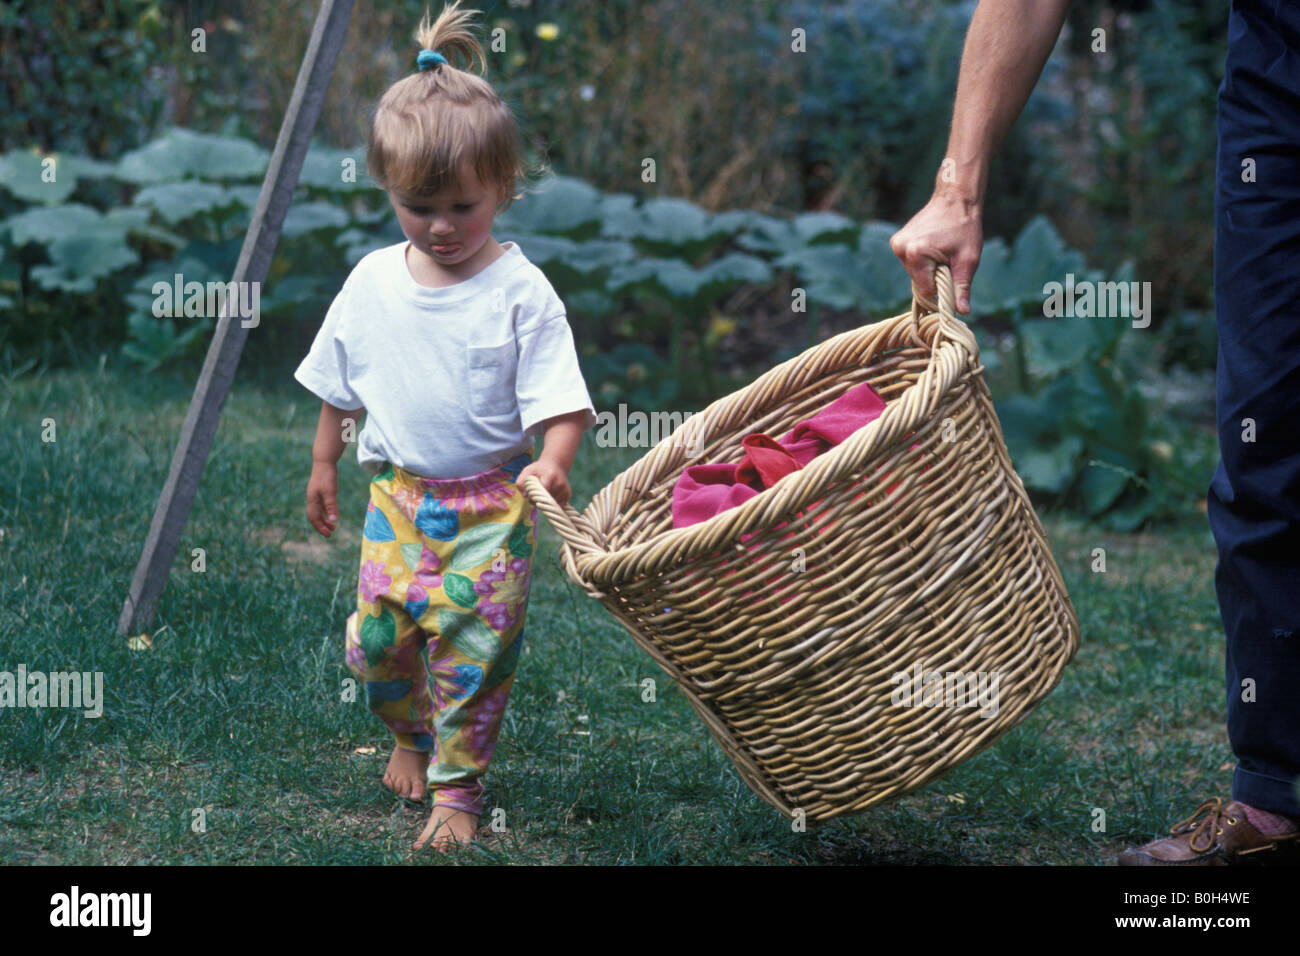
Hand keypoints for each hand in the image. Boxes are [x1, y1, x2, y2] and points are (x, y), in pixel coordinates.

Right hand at [306, 461, 339, 536]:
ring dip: (324, 520)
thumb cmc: (327, 476)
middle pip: (314, 517)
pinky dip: (325, 512)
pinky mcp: (319, 491)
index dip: (320, 527)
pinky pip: (320, 506)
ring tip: (333, 526)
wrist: (324, 462)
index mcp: (312, 501)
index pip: (314, 518)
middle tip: (330, 533)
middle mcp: (312, 499)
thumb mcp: (330, 492)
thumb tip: (333, 520)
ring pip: (317, 511)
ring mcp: (315, 495)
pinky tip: (331, 514)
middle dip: (321, 526)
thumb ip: (331, 506)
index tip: (328, 534)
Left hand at [515, 458, 570, 507]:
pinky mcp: (567, 495)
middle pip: (546, 500)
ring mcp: (564, 490)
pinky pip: (556, 505)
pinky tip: (548, 497)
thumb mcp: (528, 471)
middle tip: (533, 497)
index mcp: (550, 476)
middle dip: (537, 501)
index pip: (543, 491)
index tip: (530, 497)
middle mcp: (559, 484)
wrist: (556, 464)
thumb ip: (522, 482)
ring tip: (541, 495)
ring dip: (543, 503)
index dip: (534, 496)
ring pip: (551, 504)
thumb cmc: (539, 469)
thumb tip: (525, 496)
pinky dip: (550, 504)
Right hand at [889, 189, 983, 314]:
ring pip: (913, 273)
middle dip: (934, 277)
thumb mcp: (968, 260)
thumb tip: (962, 312)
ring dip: (928, 269)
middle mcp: (901, 249)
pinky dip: (922, 261)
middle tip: (948, 259)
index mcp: (916, 254)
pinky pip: (910, 262)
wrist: (955, 199)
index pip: (926, 291)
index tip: (951, 274)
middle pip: (918, 282)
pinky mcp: (896, 241)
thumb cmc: (965, 228)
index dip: (941, 288)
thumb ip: (962, 287)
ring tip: (941, 250)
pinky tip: (933, 246)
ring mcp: (896, 244)